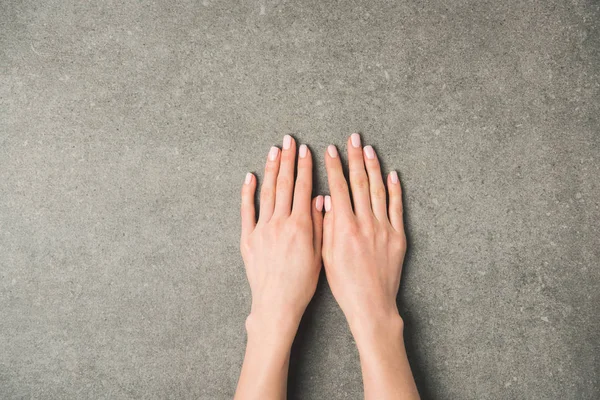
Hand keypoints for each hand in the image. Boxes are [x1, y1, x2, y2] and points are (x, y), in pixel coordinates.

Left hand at [240, 135, 323, 335]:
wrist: (277, 303)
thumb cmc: (302, 283)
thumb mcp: (319, 254)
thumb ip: (320, 225)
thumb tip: (321, 199)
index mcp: (300, 225)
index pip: (302, 188)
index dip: (304, 167)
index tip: (305, 150)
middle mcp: (280, 222)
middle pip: (284, 184)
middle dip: (287, 160)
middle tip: (289, 140)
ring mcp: (262, 228)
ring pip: (267, 192)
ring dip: (271, 169)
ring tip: (274, 150)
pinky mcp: (248, 238)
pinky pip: (247, 210)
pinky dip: (248, 192)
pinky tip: (250, 176)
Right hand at [322, 134, 417, 399]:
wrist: (371, 304)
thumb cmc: (344, 284)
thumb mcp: (326, 255)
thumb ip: (326, 226)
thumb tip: (324, 200)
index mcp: (344, 226)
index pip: (338, 188)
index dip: (334, 166)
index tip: (331, 150)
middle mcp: (365, 222)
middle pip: (359, 182)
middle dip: (355, 157)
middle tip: (353, 138)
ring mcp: (383, 228)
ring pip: (378, 190)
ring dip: (373, 167)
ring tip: (369, 148)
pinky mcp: (398, 236)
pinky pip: (397, 207)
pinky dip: (395, 189)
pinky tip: (392, 174)